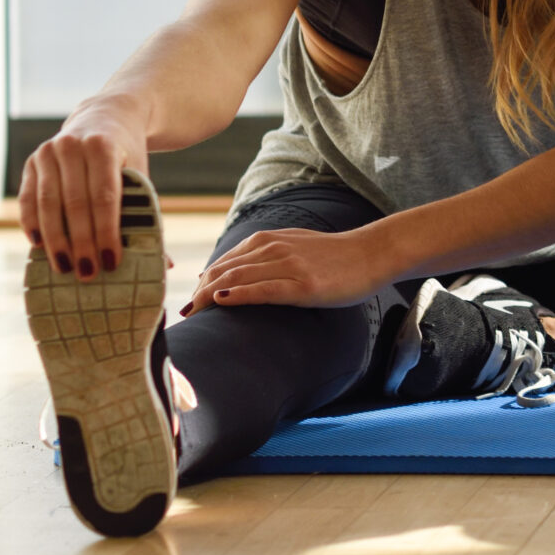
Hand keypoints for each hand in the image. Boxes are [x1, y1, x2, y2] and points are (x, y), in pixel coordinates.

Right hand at [19, 113, 147, 280]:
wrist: (106, 117)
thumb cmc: (127, 156)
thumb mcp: (141, 176)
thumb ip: (148, 215)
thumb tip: (165, 265)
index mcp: (104, 147)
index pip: (105, 197)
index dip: (107, 232)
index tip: (111, 262)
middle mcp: (72, 145)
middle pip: (75, 203)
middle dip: (81, 242)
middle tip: (88, 273)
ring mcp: (48, 152)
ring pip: (48, 203)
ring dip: (55, 239)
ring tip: (65, 268)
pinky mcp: (32, 161)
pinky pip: (28, 199)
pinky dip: (32, 224)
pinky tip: (39, 247)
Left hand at [183, 226, 394, 313]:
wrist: (372, 254)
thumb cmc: (334, 256)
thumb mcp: (294, 246)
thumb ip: (262, 256)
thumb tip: (226, 275)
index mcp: (268, 240)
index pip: (221, 262)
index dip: (199, 284)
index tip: (187, 305)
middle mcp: (274, 249)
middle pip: (222, 270)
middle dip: (197, 293)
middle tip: (182, 315)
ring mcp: (289, 266)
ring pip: (237, 277)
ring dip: (208, 296)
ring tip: (192, 313)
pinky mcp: (304, 285)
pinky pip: (264, 289)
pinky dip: (239, 294)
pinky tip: (222, 300)